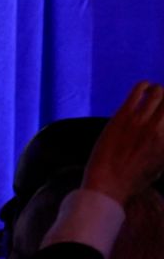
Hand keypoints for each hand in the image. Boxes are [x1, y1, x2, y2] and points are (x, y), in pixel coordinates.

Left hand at [82, 80, 163, 204]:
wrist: (109, 182)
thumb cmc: (133, 178)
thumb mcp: (159, 167)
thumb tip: (162, 135)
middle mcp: (160, 130)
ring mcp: (141, 121)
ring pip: (158, 94)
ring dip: (159, 90)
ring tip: (157, 91)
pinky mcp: (123, 115)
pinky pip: (137, 92)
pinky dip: (144, 85)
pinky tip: (144, 85)